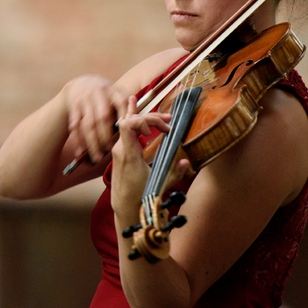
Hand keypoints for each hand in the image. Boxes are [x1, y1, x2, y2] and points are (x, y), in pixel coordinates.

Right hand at [64, 75, 129, 162]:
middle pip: (103, 117)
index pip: (122, 104)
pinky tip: (80, 152)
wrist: (82, 83)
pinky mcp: (74, 107)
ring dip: (92, 142)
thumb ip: (130, 111)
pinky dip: (77, 140)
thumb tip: (147, 129)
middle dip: (106, 136)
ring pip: (88, 124)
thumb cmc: (107, 96)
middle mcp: (100, 94)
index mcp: (115, 92)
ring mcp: (85, 100)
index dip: (126, 119)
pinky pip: (75, 126)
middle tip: (110, 151)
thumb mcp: (119, 97)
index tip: (130, 135)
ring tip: (97, 158)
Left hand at [110, 96, 171, 221]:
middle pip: (131, 120)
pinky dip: (132, 115)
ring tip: (154, 108)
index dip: (144, 121)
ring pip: (128, 122)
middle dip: (151, 118)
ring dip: (144, 116)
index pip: (128, 126)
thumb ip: (175, 173)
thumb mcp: (160, 185)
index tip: (159, 130)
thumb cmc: (141, 196)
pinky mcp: (121, 150)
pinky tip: (132, 102)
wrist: (125, 205)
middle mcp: (121, 149)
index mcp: (129, 155)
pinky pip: (125, 127)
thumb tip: (187, 161)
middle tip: (169, 122)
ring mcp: (119, 148)